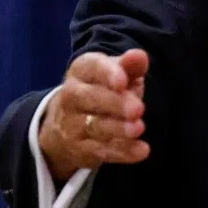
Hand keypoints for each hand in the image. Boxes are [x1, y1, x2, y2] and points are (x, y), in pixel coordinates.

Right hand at [38, 49, 150, 182]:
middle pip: (90, 98)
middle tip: (138, 109)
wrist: (66, 123)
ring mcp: (72, 124)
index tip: (123, 81)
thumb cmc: (102, 88)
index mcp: (82, 71)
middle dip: (115, 103)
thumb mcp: (116, 73)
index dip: (107, 73)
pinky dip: (122, 151)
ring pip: (94, 126)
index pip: (92, 67)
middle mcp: (72, 96)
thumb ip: (129, 65)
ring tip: (139, 128)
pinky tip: (141, 150)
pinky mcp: (81, 149)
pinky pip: (101, 151)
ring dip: (118, 129)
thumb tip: (139, 56)